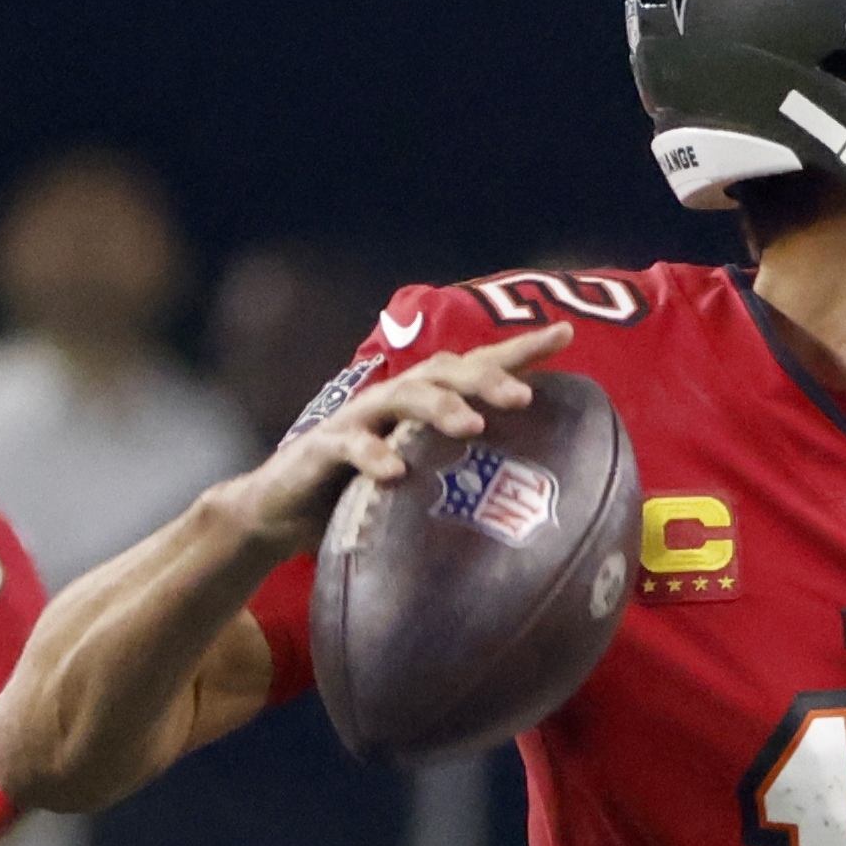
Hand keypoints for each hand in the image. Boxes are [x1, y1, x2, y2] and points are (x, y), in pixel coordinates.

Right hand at [213, 331, 565, 559]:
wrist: (281, 511)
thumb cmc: (363, 493)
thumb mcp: (422, 480)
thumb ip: (464, 479)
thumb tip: (534, 501)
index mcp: (422, 403)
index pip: (475, 367)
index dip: (518, 350)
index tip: (564, 335)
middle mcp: (393, 401)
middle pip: (444, 373)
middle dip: (485, 378)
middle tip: (523, 396)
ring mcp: (357, 421)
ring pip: (401, 398)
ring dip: (439, 408)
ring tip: (472, 427)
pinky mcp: (323, 449)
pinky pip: (350, 447)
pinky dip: (372, 455)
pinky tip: (395, 473)